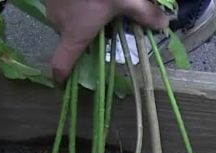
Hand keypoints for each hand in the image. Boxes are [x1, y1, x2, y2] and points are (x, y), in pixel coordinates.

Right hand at [45, 0, 169, 82]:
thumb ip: (146, 14)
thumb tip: (164, 26)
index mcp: (75, 33)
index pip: (62, 63)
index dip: (61, 76)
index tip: (62, 83)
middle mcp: (59, 24)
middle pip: (71, 39)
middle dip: (86, 37)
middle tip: (105, 27)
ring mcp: (51, 6)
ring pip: (67, 20)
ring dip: (81, 18)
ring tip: (98, 6)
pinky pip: (63, 5)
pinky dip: (74, 4)